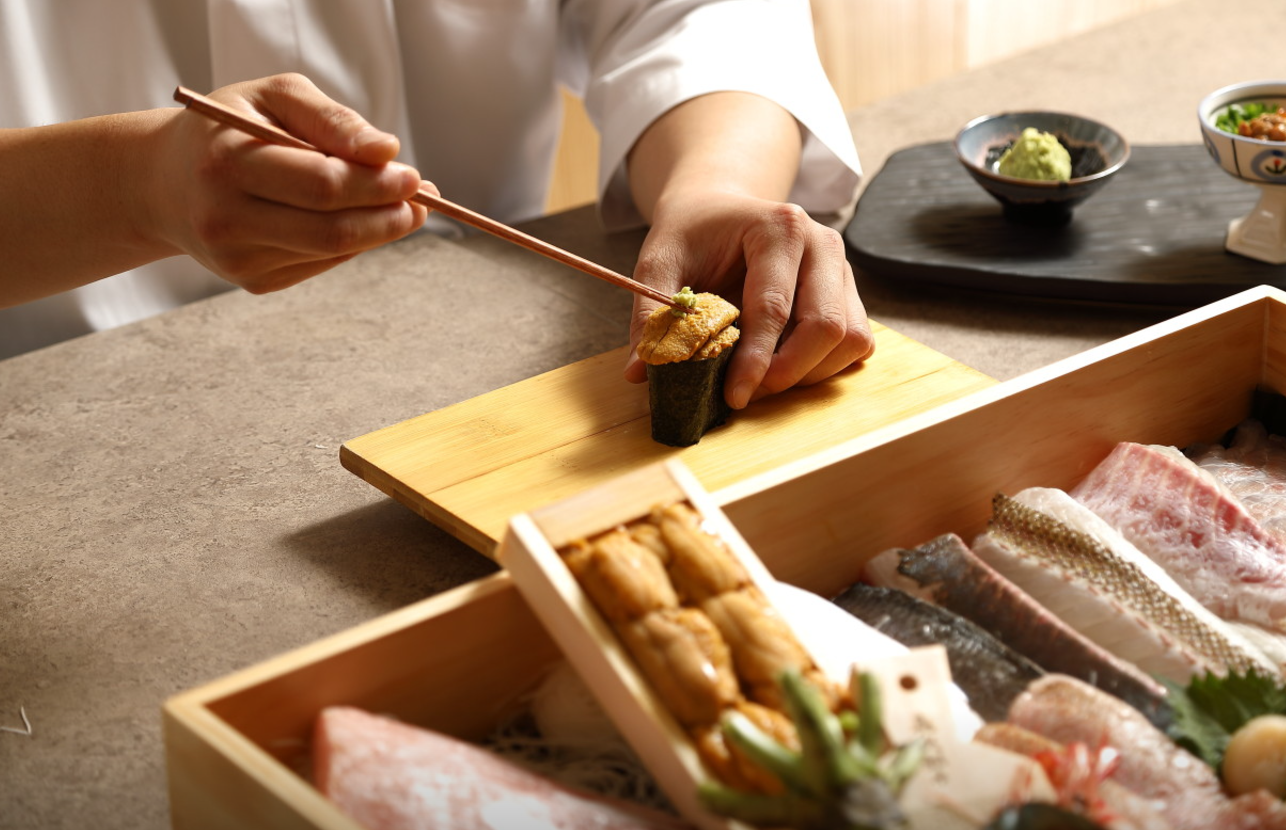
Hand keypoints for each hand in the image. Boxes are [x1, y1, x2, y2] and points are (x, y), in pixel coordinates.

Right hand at [149, 73, 428, 291]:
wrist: (165, 181)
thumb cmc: (231, 128)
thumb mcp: (274, 98)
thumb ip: (332, 120)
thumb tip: (387, 151)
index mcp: (227, 163)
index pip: (322, 184)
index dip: (376, 184)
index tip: (414, 176)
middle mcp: (225, 219)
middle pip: (332, 230)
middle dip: (389, 216)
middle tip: (422, 200)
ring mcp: (237, 259)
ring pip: (333, 251)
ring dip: (379, 231)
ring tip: (403, 207)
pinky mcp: (252, 281)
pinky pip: (322, 264)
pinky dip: (351, 243)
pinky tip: (356, 220)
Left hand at [624, 190, 874, 409]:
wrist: (720, 208)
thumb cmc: (692, 233)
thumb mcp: (658, 261)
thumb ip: (649, 313)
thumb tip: (639, 372)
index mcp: (779, 227)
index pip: (775, 306)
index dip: (756, 360)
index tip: (734, 396)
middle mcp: (822, 244)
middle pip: (827, 325)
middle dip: (788, 372)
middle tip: (748, 393)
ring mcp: (842, 268)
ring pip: (850, 338)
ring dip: (809, 373)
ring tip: (763, 380)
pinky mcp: (849, 292)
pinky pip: (857, 342)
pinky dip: (825, 366)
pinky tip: (786, 366)